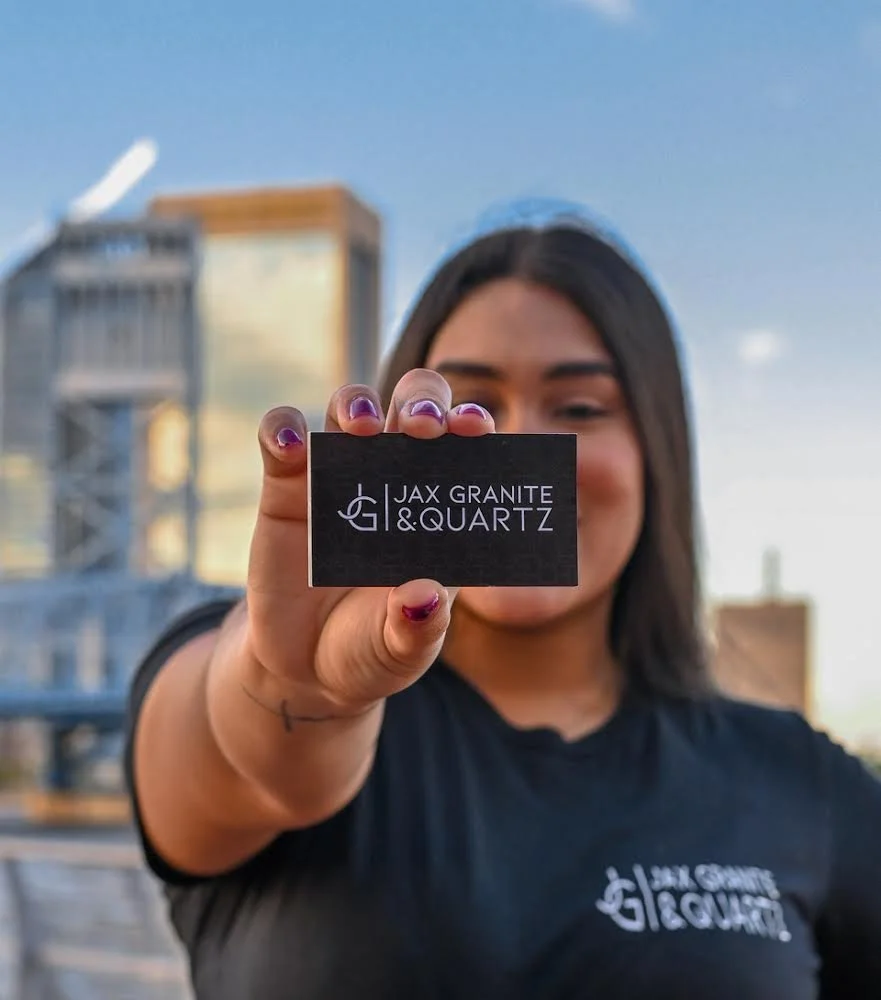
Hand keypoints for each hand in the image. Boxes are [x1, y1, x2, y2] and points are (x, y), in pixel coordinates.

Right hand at [244, 369, 493, 712]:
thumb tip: (425, 597)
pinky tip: (291, 444)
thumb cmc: (370, 650)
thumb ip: (416, 628)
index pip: (463, 448)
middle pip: (412, 405)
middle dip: (422, 401)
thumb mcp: (400, 650)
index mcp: (438, 508)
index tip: (475, 429)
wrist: (304, 667)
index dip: (470, 427)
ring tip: (361, 427)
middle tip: (422, 425)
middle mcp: (394, 477)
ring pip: (349, 408)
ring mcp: (339, 476)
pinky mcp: (285, 486)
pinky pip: (282, 437)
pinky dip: (283, 429)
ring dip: (356, 404)